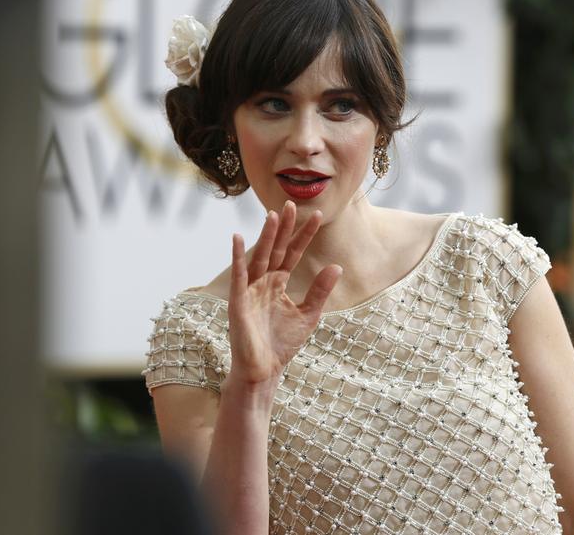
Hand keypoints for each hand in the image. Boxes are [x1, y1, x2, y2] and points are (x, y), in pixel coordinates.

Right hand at [227, 201, 341, 388]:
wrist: (263, 370)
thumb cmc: (282, 344)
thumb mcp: (308, 314)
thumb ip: (320, 290)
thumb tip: (336, 265)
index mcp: (278, 283)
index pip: (293, 253)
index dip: (304, 235)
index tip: (318, 216)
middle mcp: (263, 282)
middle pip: (276, 249)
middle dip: (284, 228)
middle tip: (292, 203)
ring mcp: (249, 290)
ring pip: (259, 257)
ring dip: (265, 237)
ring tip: (272, 215)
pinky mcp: (238, 301)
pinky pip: (238, 276)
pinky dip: (237, 257)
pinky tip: (237, 238)